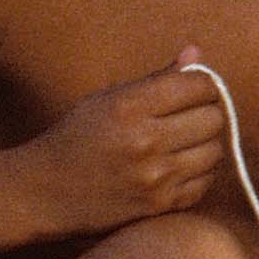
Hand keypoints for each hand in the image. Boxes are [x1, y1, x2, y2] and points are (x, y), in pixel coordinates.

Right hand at [1, 51, 231, 241]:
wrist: (43, 192)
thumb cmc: (77, 137)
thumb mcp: (107, 98)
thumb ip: (157, 78)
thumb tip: (196, 53)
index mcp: (130, 107)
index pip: (200, 86)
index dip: (203, 86)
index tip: (193, 91)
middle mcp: (145, 141)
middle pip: (213, 118)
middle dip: (206, 113)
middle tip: (187, 118)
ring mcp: (154, 177)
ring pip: (215, 151)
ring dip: (204, 144)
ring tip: (182, 144)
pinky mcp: (159, 205)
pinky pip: (205, 182)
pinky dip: (198, 173)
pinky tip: (177, 168)